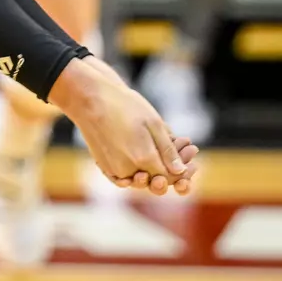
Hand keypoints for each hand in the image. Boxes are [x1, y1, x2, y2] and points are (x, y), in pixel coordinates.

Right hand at [50, 58, 198, 194]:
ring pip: (142, 179)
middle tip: (182, 147)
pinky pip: (126, 177)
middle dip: (172, 167)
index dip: (183, 169)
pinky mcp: (105, 166)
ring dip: (155, 167)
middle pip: (156, 180)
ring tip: (165, 142)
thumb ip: (167, 150)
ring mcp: (114, 170)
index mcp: (144, 158)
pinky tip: (144, 152)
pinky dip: (138, 169)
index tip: (191, 151)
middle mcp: (128, 170)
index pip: (170, 176)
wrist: (89, 99)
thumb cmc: (124, 106)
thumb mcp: (153, 123)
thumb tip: (180, 171)